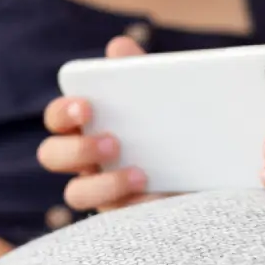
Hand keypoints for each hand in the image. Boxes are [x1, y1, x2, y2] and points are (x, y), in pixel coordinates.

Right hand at [37, 36, 169, 211]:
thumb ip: (138, 72)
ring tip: (139, 174)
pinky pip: (114, 219)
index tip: (86, 105)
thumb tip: (119, 45)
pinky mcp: (122, 217)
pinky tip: (157, 196)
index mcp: (87, 125)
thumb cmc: (172, 125)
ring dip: (104, 183)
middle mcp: (85, 160)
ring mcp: (100, 191)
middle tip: (113, 142)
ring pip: (76, 193)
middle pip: (52, 156)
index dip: (63, 112)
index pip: (57, 118)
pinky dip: (134, 206)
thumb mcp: (161, 97)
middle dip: (77, 149)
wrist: (213, 168)